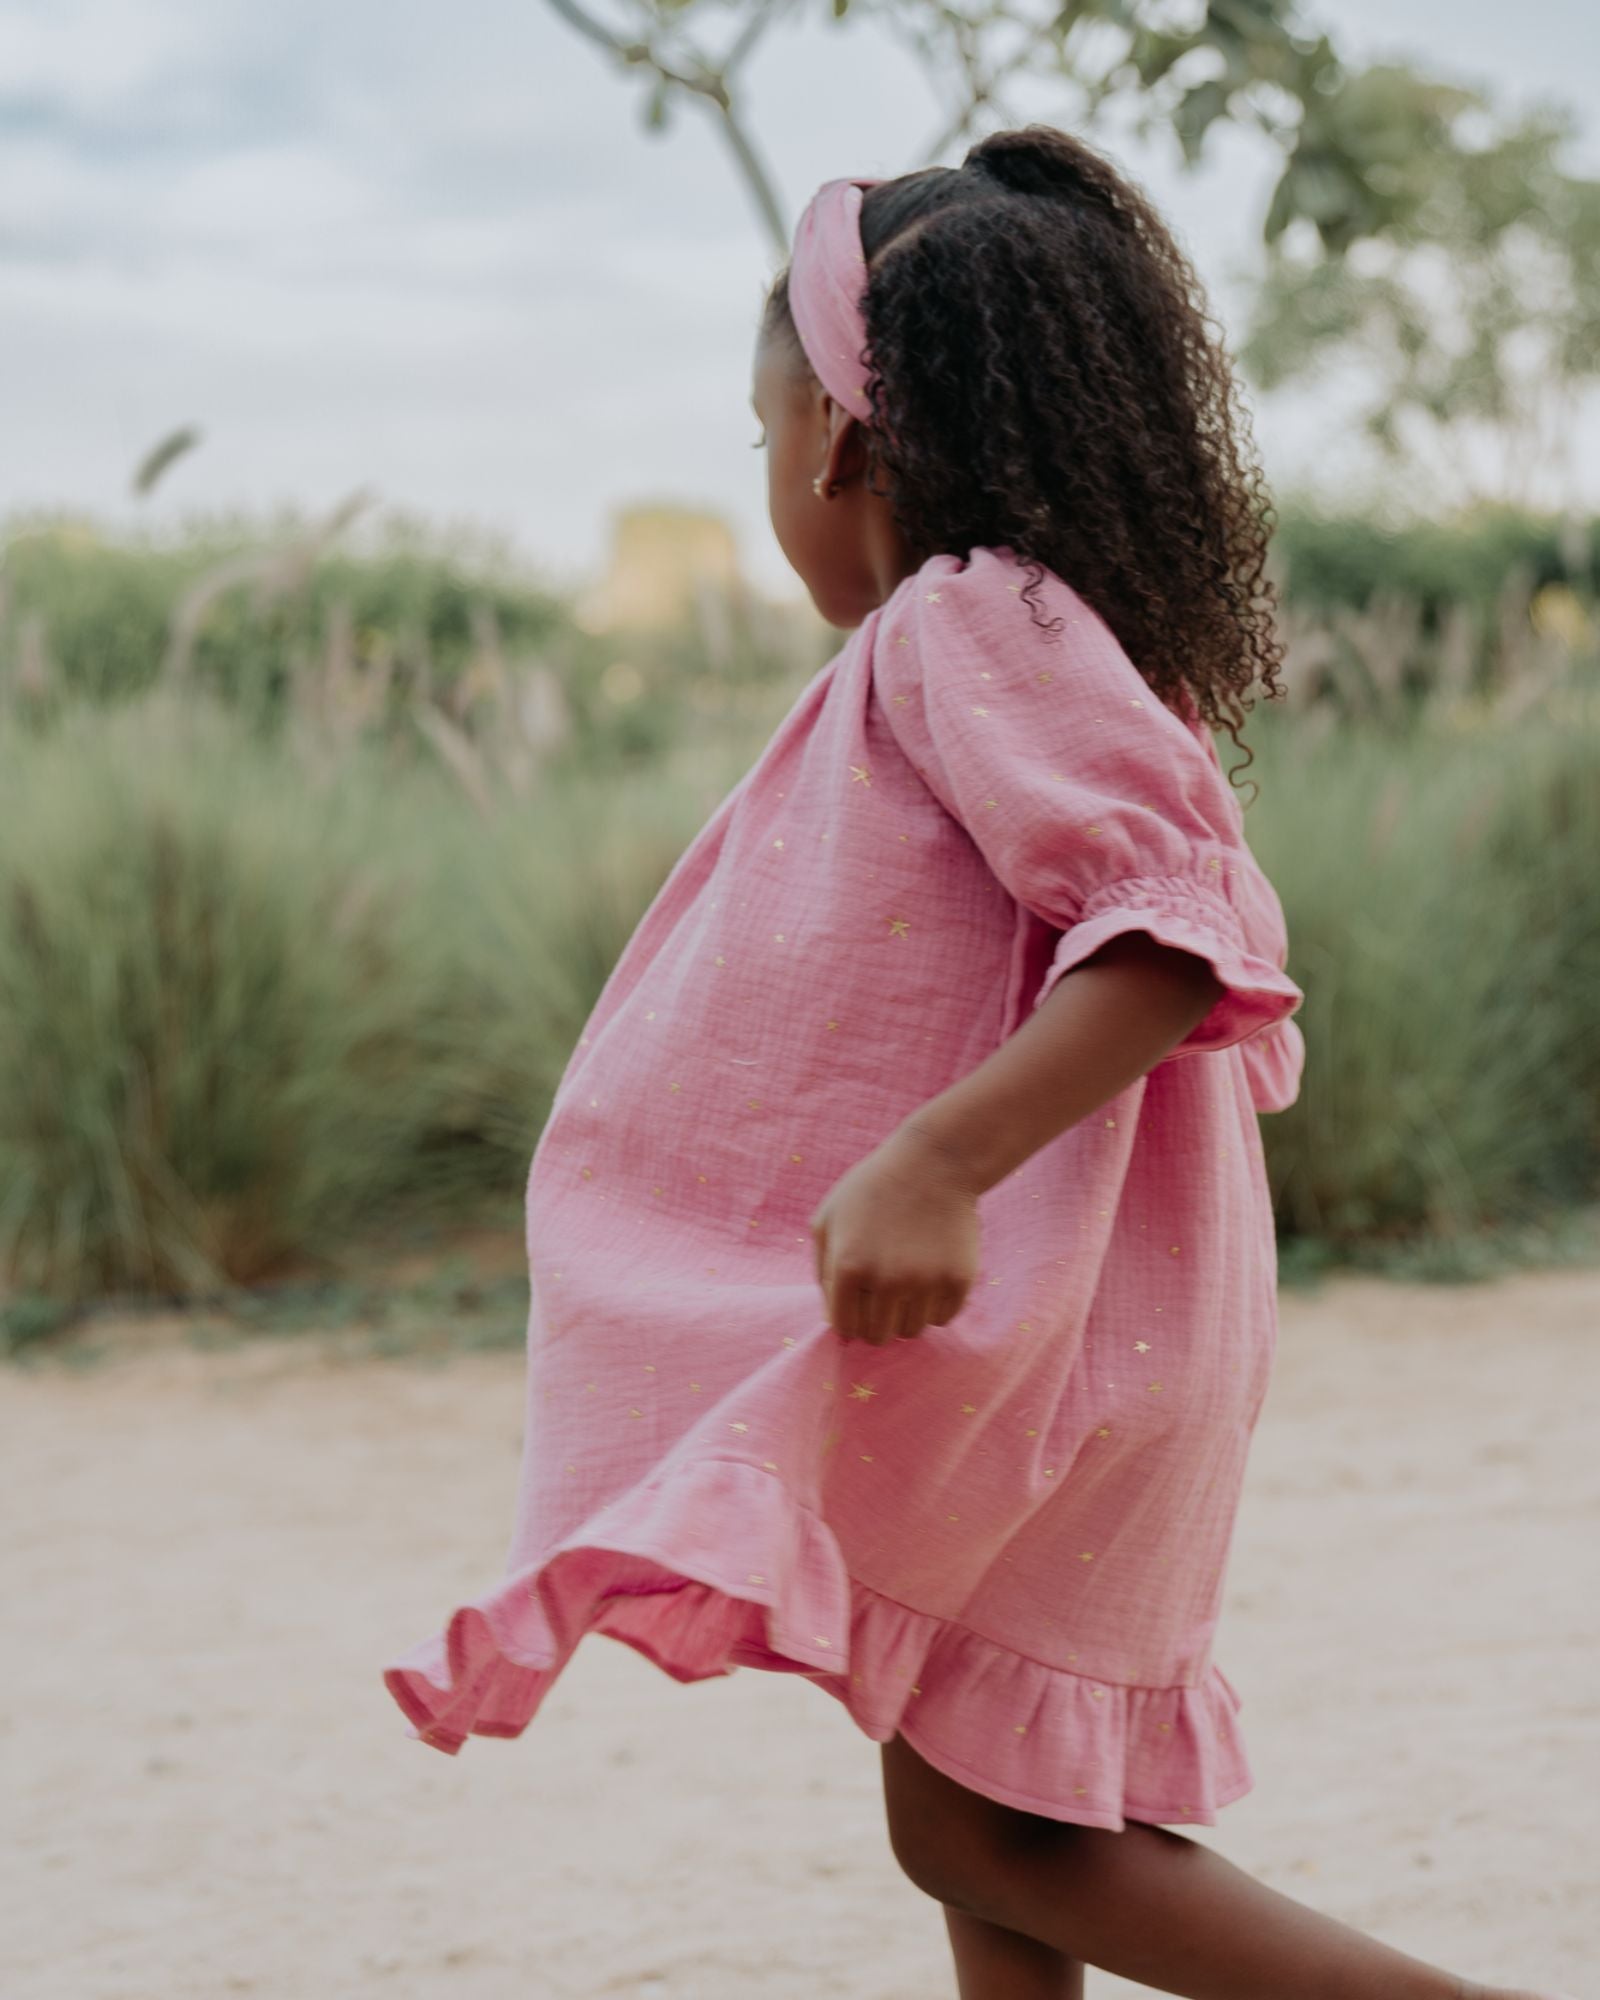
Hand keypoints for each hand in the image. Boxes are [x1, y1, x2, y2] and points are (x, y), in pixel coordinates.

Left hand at [809, 1122, 979, 1345]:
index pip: (845, 1327)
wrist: (934, 1162)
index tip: (859, 1302)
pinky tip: (931, 1273)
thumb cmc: (874, 1190)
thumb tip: (836, 1325)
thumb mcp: (828, 1219)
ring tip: (908, 1278)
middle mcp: (886, 1280)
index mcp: (848, 1267)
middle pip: (878, 1336)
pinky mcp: (958, 1280)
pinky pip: (942, 1319)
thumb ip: (823, 1273)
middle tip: (884, 1292)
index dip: (850, 1319)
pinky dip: (935, 1305)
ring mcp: (925, 1282)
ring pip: (911, 1331)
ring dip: (906, 1313)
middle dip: (877, 1320)